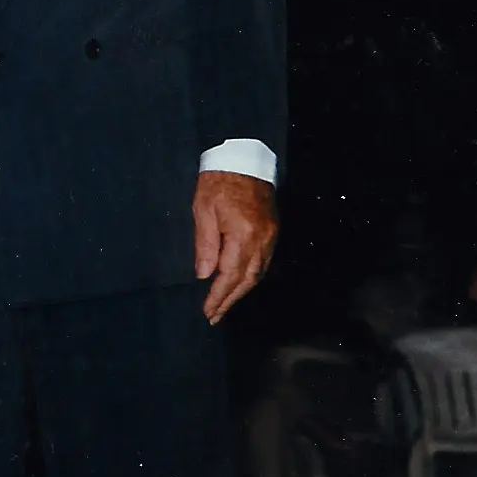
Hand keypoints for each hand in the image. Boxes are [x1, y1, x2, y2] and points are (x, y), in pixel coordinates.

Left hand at [193, 170, 277, 322]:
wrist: (243, 160)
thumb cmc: (218, 182)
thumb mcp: (203, 210)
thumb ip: (205, 244)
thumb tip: (204, 275)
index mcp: (243, 234)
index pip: (229, 275)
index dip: (218, 296)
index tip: (208, 311)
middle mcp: (262, 240)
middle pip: (247, 280)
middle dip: (230, 300)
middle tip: (215, 316)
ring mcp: (270, 236)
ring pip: (258, 274)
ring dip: (241, 291)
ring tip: (225, 305)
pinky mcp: (273, 231)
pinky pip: (263, 262)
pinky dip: (251, 277)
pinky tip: (240, 283)